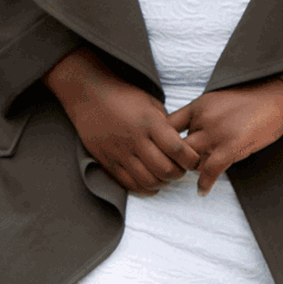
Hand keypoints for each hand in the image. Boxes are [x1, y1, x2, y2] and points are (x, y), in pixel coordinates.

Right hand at [44, 50, 199, 193]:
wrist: (88, 94)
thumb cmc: (123, 95)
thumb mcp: (151, 103)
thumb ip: (166, 125)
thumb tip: (183, 145)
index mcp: (149, 122)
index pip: (177, 149)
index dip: (191, 160)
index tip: (194, 160)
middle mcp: (134, 139)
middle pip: (164, 170)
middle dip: (179, 174)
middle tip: (181, 169)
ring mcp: (119, 152)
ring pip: (148, 181)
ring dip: (163, 183)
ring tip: (166, 176)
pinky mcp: (107, 161)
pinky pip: (129, 184)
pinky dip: (145, 189)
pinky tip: (151, 183)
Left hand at [170, 80, 282, 194]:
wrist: (277, 94)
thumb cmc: (251, 98)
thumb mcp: (219, 100)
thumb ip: (204, 115)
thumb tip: (193, 132)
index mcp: (198, 105)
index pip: (167, 125)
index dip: (162, 140)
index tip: (164, 152)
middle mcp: (203, 118)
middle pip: (175, 145)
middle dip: (175, 158)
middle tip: (177, 169)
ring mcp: (216, 132)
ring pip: (190, 158)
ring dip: (191, 170)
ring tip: (192, 178)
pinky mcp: (232, 146)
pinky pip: (211, 170)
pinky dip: (205, 183)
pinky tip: (202, 191)